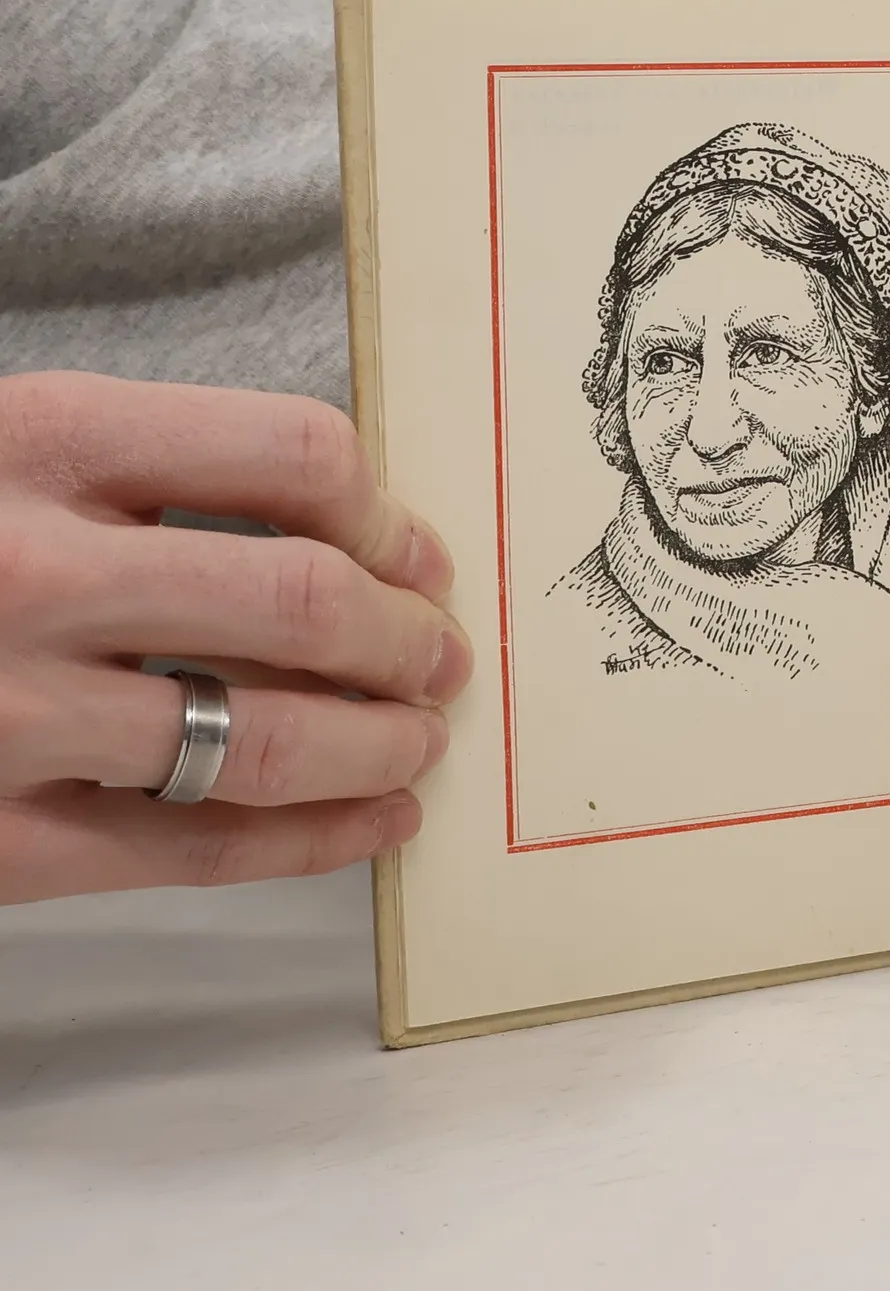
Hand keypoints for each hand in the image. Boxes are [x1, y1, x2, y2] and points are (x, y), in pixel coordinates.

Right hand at [0, 372, 471, 902]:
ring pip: (268, 736)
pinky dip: (314, 841)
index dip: (387, 510)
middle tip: (444, 657)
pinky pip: (197, 850)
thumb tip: (344, 535)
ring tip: (423, 739)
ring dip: (382, 742)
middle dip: (407, 638)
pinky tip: (377, 823)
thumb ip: (138, 475)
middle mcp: (27, 573)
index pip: (289, 453)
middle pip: (302, 602)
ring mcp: (6, 716)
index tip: (419, 553)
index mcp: (34, 439)